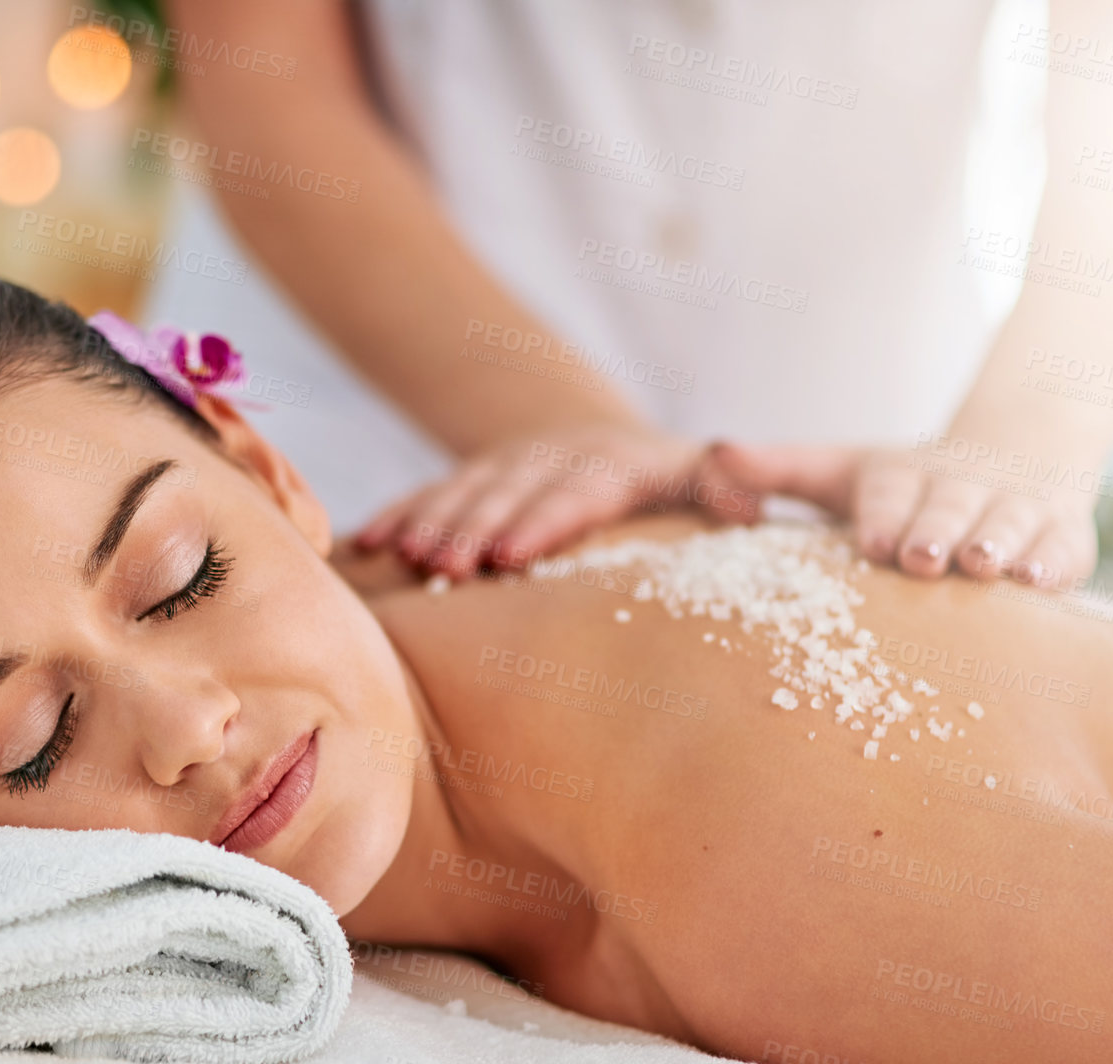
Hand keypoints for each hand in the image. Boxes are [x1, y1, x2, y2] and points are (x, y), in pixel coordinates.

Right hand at [353, 426, 753, 579]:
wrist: (624, 447)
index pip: (577, 491)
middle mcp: (558, 456)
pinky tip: (367, 540)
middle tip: (443, 566)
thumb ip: (735, 488)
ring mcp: (512, 463)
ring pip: (465, 487)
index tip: (510, 555)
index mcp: (617, 464)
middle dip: (474, 526)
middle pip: (511, 490)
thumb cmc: (681, 487)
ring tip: (402, 557)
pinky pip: (433, 490)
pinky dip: (399, 512)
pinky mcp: (480, 474)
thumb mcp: (715, 481)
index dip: (541, 521)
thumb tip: (745, 495)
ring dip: (430, 520)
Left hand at [704, 440, 1099, 587]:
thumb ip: (779, 469)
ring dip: (998, 542)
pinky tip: (1038, 581)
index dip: (884, 515)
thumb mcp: (840, 473)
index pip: (891, 491)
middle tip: (920, 560)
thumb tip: (716, 452)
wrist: (1016, 457)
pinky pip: (1063, 548)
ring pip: (1009, 522)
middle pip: (949, 506)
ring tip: (984, 565)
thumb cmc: (903, 486)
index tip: (872, 543)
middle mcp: (962, 487)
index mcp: (903, 476)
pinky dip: (1053, 563)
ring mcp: (1016, 509)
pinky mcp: (1062, 535)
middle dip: (935, 531)